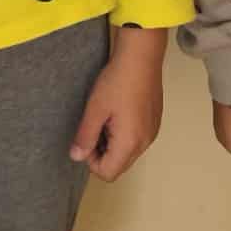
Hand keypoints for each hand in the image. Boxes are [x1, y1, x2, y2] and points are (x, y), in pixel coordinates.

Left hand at [70, 28, 167, 181]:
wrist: (141, 56)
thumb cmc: (117, 81)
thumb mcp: (95, 109)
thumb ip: (85, 136)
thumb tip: (76, 157)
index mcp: (130, 143)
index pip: (108, 173)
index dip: (91, 161)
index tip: (87, 137)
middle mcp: (145, 143)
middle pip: (119, 166)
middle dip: (102, 153)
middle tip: (95, 126)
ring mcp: (152, 132)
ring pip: (128, 153)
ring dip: (113, 144)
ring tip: (106, 117)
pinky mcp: (154, 122)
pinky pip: (137, 140)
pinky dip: (124, 135)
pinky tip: (118, 112)